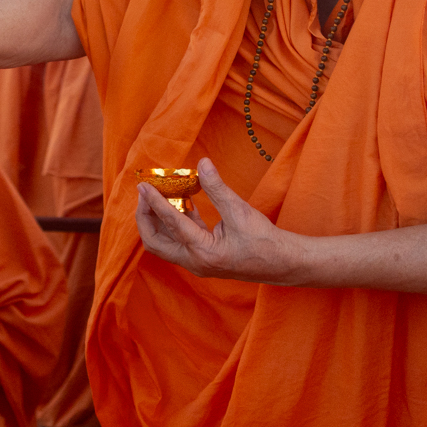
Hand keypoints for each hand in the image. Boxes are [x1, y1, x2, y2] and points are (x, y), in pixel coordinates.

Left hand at [136, 157, 305, 284]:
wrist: (282, 263)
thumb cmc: (264, 240)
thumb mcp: (240, 211)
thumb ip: (217, 188)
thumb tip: (202, 163)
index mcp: (203, 252)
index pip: (171, 224)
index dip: (155, 202)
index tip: (144, 185)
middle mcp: (195, 261)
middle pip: (155, 242)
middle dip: (145, 217)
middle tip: (144, 193)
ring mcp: (196, 262)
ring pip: (164, 242)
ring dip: (157, 220)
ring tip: (155, 194)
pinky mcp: (201, 257)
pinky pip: (179, 239)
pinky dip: (173, 222)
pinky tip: (179, 201)